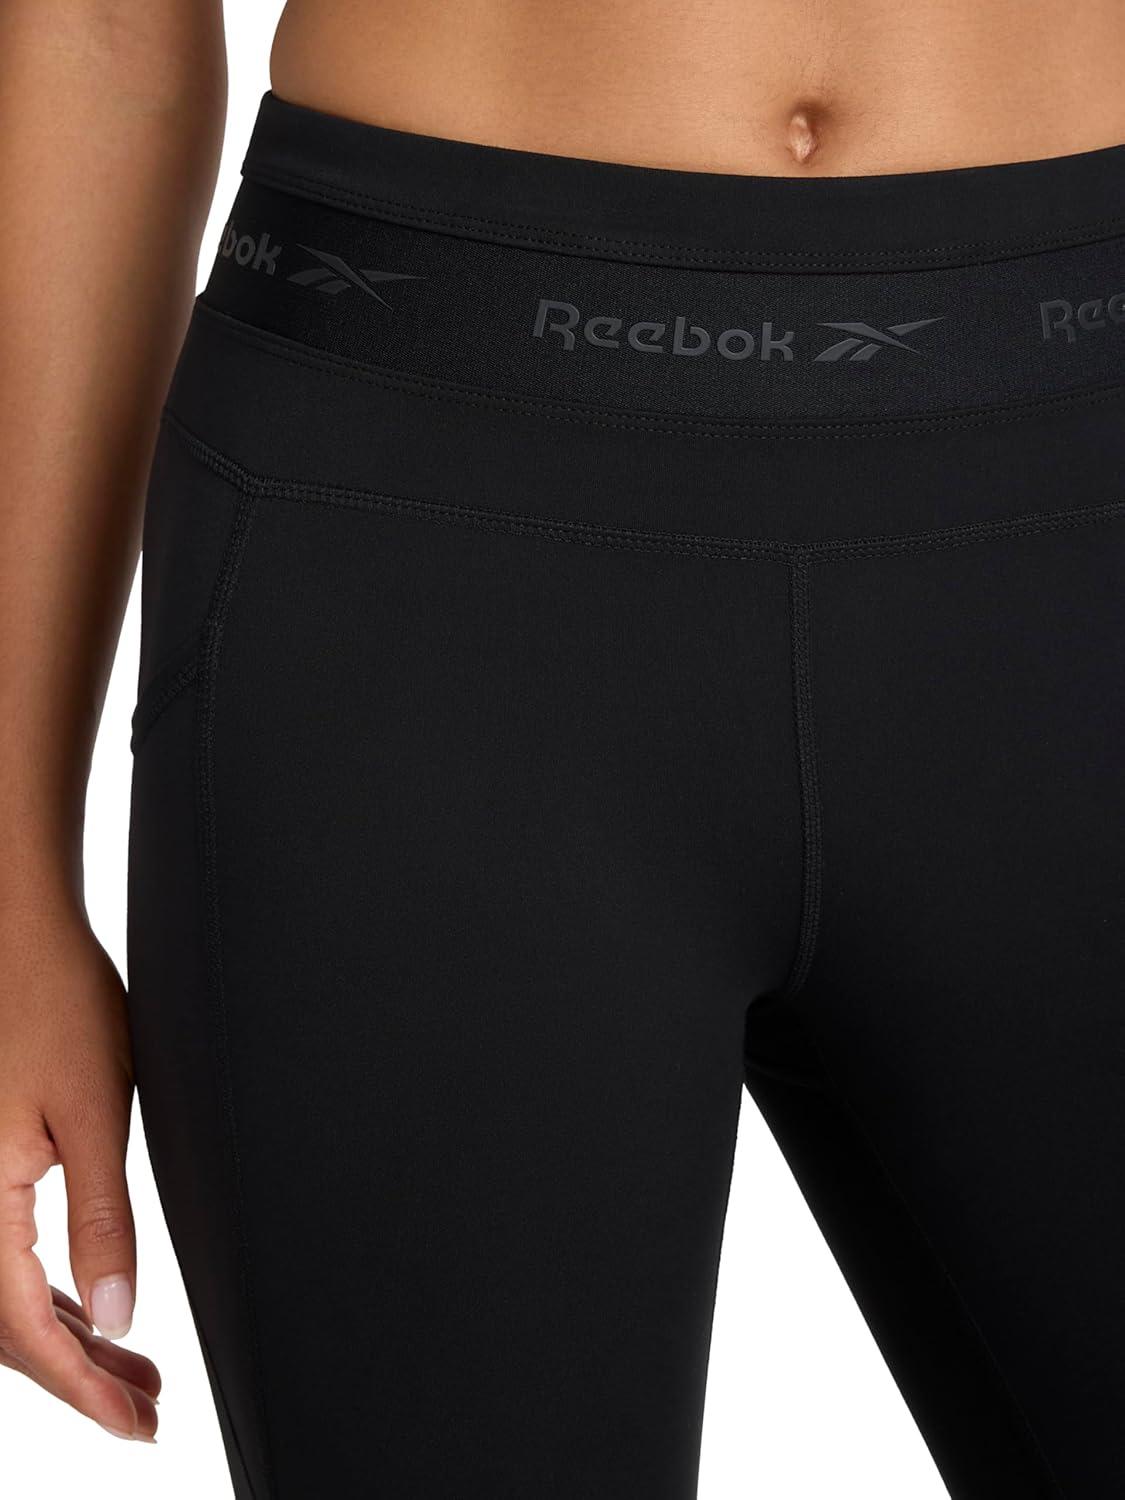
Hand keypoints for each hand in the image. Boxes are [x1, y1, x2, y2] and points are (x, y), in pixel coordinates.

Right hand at [0, 900, 159, 1440]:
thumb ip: (104, 1222)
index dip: (84, 1390)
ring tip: (136, 1372)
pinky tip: (91, 1308)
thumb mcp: (93, 1115)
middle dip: (80, 1376)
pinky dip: (49, 1294)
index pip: (27, 1332)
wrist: (16, 934)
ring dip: (68, 1340)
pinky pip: (2, 1257)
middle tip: (147, 1407)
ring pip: (6, 1298)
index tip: (136, 1426)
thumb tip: (122, 1317)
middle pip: (10, 1327)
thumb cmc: (53, 1002)